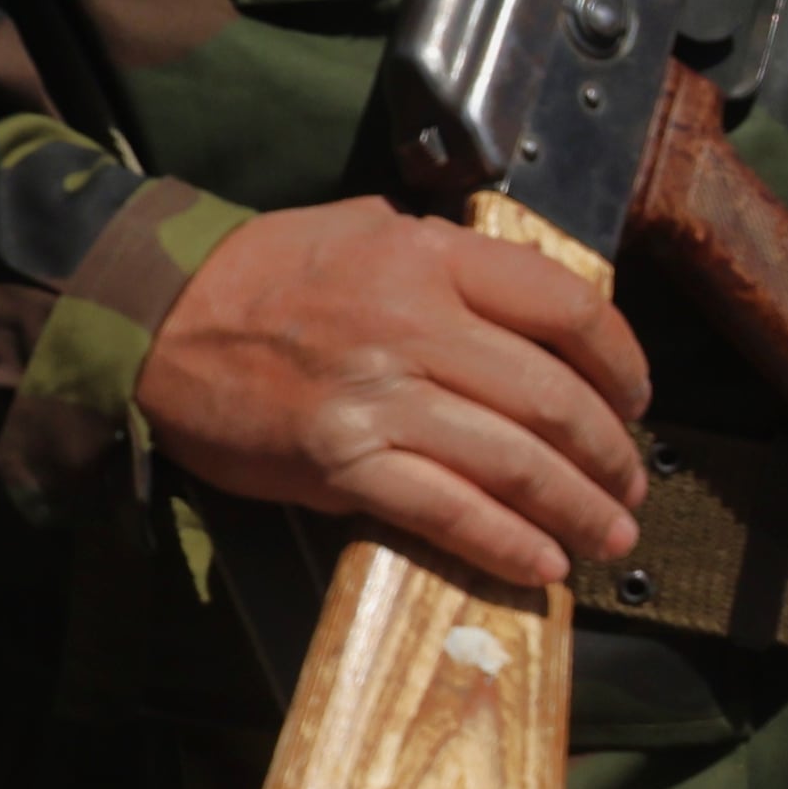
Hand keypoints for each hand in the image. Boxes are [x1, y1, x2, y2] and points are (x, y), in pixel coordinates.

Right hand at [133, 200, 651, 585]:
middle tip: (628, 482)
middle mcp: (413, 324)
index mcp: (425, 257)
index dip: (622, 363)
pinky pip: (450, 511)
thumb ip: (435, 251)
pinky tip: (541, 563)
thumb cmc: (252, 273)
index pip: (566, 308)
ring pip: (517, 464)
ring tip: (606, 533)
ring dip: (579, 510)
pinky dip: (508, 546)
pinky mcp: (343, 462)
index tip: (635, 398)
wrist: (152, 321)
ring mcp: (379, 398)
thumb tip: (509, 288)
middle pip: (555, 400)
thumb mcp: (354, 225)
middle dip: (611, 455)